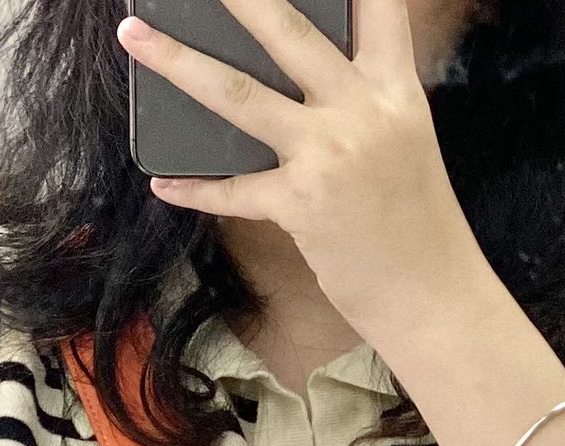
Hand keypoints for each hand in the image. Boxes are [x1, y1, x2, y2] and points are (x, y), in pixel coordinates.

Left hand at [116, 0, 488, 341]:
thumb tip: (299, 73)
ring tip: (133, 35)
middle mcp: (361, 112)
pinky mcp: (300, 205)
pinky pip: (234, 189)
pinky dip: (195, 188)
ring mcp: (327, 157)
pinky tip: (164, 181)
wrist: (432, 298)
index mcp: (395, 91)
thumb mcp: (404, 142)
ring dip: (178, 62)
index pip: (378, 8)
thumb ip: (361, 99)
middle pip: (287, 30)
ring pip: (239, 94)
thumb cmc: (420, 224)